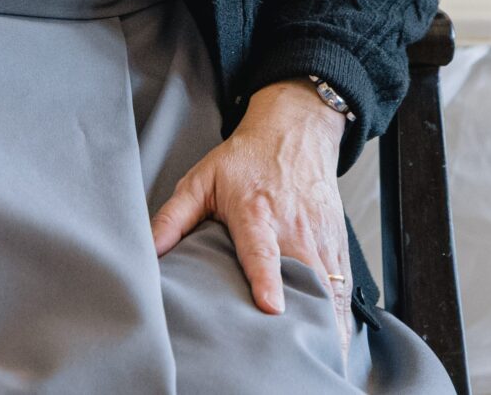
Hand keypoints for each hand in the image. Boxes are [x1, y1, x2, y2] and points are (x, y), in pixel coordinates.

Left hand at [151, 81, 353, 357]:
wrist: (292, 135)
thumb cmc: (243, 162)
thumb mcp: (200, 180)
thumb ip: (173, 218)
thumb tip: (147, 251)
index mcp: (256, 212)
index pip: (262, 250)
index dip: (267, 280)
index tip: (271, 307)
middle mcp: (293, 228)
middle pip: (305, 277)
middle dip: (303, 314)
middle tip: (296, 349)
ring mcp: (320, 239)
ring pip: (330, 287)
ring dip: (326, 322)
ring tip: (317, 355)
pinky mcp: (338, 247)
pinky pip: (343, 288)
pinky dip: (341, 315)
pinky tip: (333, 341)